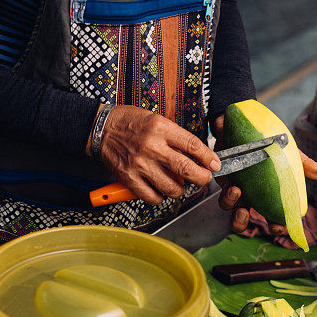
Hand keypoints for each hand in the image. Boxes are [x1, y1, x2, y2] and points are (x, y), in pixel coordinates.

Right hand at [89, 105, 220, 203]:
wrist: (102, 129)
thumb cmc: (130, 123)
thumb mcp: (157, 120)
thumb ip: (175, 137)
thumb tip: (197, 155)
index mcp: (161, 128)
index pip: (192, 145)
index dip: (208, 157)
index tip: (215, 164)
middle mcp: (152, 146)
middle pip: (186, 168)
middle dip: (202, 177)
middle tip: (204, 179)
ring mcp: (140, 164)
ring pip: (171, 187)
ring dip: (180, 189)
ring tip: (178, 185)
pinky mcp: (129, 178)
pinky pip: (152, 196)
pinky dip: (160, 197)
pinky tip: (160, 190)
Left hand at [211, 114, 316, 232]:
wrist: (250, 121)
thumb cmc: (271, 141)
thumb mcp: (290, 154)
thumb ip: (305, 166)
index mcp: (267, 194)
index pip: (271, 217)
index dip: (275, 227)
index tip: (278, 226)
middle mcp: (249, 193)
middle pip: (243, 219)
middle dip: (243, 223)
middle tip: (248, 215)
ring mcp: (234, 185)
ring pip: (228, 207)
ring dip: (233, 209)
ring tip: (239, 196)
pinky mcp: (222, 176)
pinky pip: (220, 190)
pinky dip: (227, 193)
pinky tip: (234, 185)